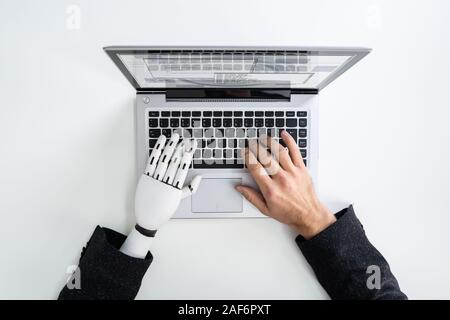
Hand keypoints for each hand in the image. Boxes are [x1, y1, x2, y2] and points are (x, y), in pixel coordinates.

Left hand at [121, 134, 201, 257]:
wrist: (148, 219)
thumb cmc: (165, 210)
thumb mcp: (179, 200)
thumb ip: (191, 188)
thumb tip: (200, 176)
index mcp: (175, 188)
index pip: (184, 167)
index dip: (188, 154)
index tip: (192, 145)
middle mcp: (165, 182)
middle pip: (174, 161)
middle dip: (180, 148)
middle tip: (185, 137)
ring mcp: (155, 179)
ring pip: (164, 159)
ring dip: (170, 146)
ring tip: (175, 136)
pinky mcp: (145, 177)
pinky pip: (151, 161)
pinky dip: (156, 150)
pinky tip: (161, 142)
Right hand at [236, 130, 335, 239]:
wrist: (309, 215)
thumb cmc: (289, 213)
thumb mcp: (266, 209)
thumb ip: (251, 197)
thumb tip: (240, 187)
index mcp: (270, 189)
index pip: (255, 168)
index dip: (248, 157)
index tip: (244, 152)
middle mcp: (281, 179)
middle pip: (265, 158)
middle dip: (256, 147)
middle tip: (251, 142)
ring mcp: (293, 173)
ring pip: (279, 152)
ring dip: (270, 142)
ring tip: (263, 137)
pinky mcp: (302, 169)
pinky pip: (296, 151)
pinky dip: (290, 141)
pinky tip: (284, 134)